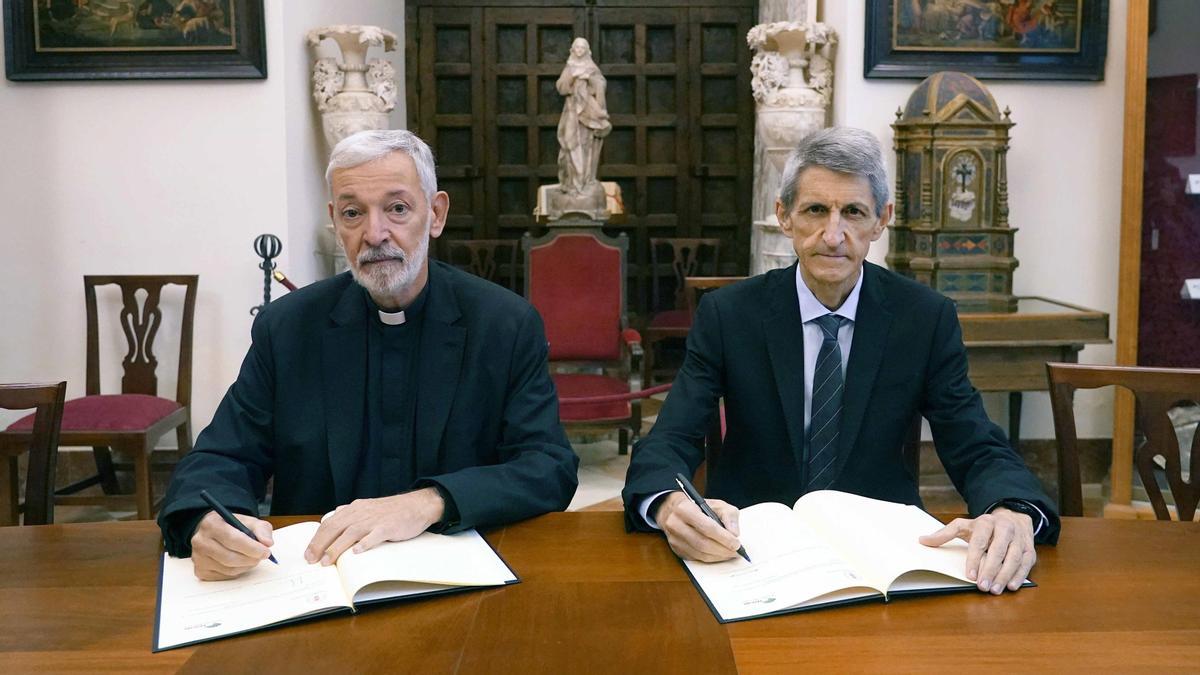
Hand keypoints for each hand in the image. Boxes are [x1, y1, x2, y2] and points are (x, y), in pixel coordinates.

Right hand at [190, 510, 274, 580]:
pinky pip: (224, 576)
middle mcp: (200, 541)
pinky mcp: (200, 570)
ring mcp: (198, 557)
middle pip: (229, 557)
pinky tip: (240, 563)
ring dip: (245, 566)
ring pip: (228, 569)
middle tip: (261, 557)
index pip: (233, 539)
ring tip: (252, 559)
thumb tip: (267, 543)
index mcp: (211, 524)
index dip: (252, 548)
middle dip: (250, 559)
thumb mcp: (249, 522)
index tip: (265, 551)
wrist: (214, 533)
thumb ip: (261, 529)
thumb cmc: (232, 527)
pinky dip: (237, 572)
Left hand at [304, 488, 445, 565]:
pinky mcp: (388, 527)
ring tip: (327, 561)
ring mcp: (374, 520)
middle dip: (320, 545)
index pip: (329, 523)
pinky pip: (374, 536)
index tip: (308, 553)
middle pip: (335, 528)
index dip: (316, 539)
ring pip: (350, 533)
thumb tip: (332, 517)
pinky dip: (364, 544)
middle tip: (312, 560)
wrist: (416, 505)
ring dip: (336, 548)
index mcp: (354, 509)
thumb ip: (350, 514)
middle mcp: (361, 513)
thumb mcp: (367, 507)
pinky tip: (357, 552)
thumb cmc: (392, 510)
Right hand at [653, 491, 742, 562]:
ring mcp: (674, 539)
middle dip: (722, 549)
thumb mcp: (717, 504)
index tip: (736, 543)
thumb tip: (734, 534)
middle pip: (702, 543)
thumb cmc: (698, 507)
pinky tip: (719, 555)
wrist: (674, 510)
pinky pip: (696, 558)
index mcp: (685, 509)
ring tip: (730, 554)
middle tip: (736, 551)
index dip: (723, 537)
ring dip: (718, 556)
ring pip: (699, 553)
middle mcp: (675, 524)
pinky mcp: (676, 549)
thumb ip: (729, 516)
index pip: (706, 527)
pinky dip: (711, 558)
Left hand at [919, 507, 1035, 593]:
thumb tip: (923, 540)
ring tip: (995, 590)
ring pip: (1014, 557)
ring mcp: (1019, 539)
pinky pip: (1026, 563)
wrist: (1013, 517)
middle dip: (990, 570)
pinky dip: (1019, 575)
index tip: (969, 575)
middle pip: (998, 550)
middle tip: (982, 586)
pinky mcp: (1029, 549)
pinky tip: (1011, 586)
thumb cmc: (985, 526)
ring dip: (1005, 575)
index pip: (980, 541)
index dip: (974, 559)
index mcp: (986, 522)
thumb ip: (945, 534)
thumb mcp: (964, 526)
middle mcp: (1005, 529)